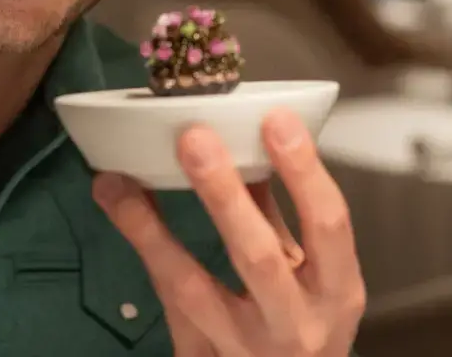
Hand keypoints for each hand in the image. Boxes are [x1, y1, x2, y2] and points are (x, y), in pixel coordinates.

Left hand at [92, 109, 364, 355]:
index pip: (328, 224)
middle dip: (224, 196)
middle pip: (258, 258)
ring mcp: (245, 349)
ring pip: (192, 288)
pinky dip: (142, 251)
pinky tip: (116, 205)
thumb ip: (277, 213)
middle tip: (193, 138)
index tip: (276, 118)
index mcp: (335, 288)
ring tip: (117, 181)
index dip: (303, 172)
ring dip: (151, 229)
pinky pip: (166, 304)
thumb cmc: (303, 322)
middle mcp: (296, 324)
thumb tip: (246, 138)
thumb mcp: (309, 274)